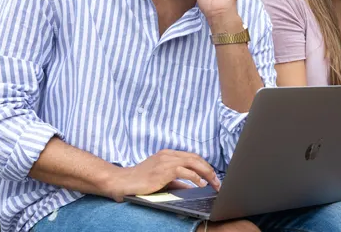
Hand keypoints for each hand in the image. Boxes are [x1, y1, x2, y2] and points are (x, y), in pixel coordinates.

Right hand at [106, 149, 220, 201]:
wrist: (123, 181)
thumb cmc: (140, 181)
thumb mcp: (162, 178)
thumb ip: (177, 181)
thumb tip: (192, 186)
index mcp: (168, 154)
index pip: (192, 157)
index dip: (204, 166)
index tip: (212, 176)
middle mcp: (168, 154)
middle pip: (196, 158)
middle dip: (209, 169)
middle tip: (218, 182)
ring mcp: (166, 161)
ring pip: (193, 163)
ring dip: (207, 173)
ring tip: (214, 183)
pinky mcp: (164, 170)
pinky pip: (185, 172)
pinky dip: (196, 178)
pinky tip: (201, 184)